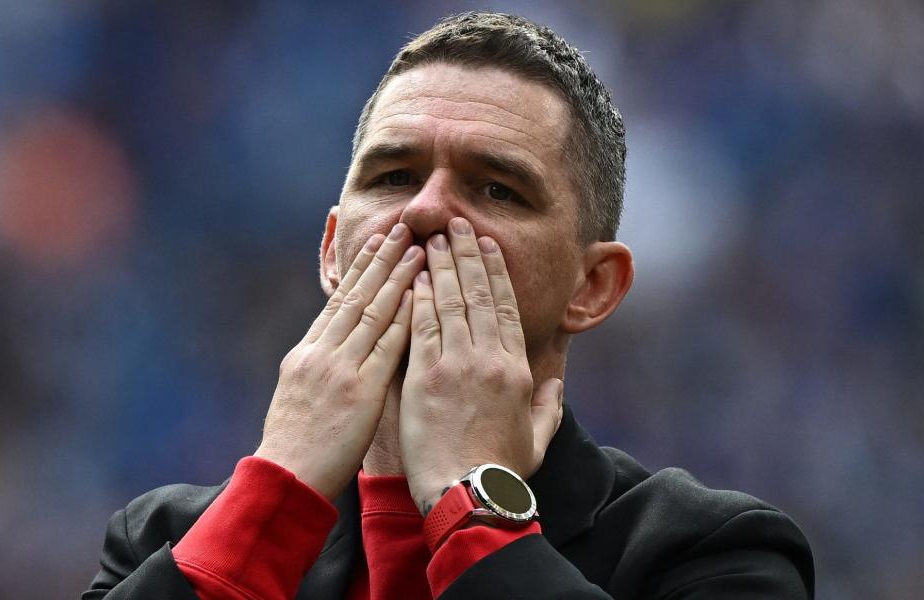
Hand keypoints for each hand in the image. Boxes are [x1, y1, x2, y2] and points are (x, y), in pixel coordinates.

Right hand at [255, 224, 424, 499]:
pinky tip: (421, 295)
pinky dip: (403, 316)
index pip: (338, 300)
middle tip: (401, 228)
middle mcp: (321, 352)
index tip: (377, 243)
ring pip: (372, 311)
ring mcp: (339, 368)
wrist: (285, 478)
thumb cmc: (294, 446)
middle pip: (355, 295)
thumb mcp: (298, 395)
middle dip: (380, 259)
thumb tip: (335, 348)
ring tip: (416, 248)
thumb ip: (318, 367)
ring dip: (397, 277)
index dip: (360, 269)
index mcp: (306, 352)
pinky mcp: (359, 389)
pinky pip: (386, 345)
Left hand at [400, 217, 563, 513]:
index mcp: (516, 368)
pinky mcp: (424, 376)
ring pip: (448, 301)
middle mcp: (488, 358)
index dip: (493, 272)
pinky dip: (416, 297)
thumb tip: (556, 383)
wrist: (467, 494)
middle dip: (465, 254)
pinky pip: (421, 326)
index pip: (504, 307)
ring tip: (432, 237)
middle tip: (456, 224)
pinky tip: (411, 275)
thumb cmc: (502, 472)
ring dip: (439, 266)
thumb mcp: (537, 439)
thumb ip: (549, 406)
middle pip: (476, 294)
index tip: (484, 246)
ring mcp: (455, 364)